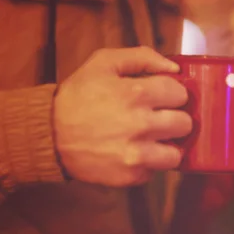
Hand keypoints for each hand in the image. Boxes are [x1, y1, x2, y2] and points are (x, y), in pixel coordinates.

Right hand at [54, 46, 191, 185]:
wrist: (48, 134)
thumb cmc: (78, 96)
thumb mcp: (103, 63)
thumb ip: (142, 57)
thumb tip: (174, 68)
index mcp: (135, 94)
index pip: (180, 93)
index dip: (172, 93)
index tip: (163, 97)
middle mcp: (140, 125)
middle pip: (185, 124)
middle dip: (174, 119)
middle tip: (160, 118)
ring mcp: (136, 154)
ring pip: (176, 154)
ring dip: (166, 147)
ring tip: (152, 140)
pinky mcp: (130, 176)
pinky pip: (155, 172)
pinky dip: (147, 164)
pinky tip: (132, 152)